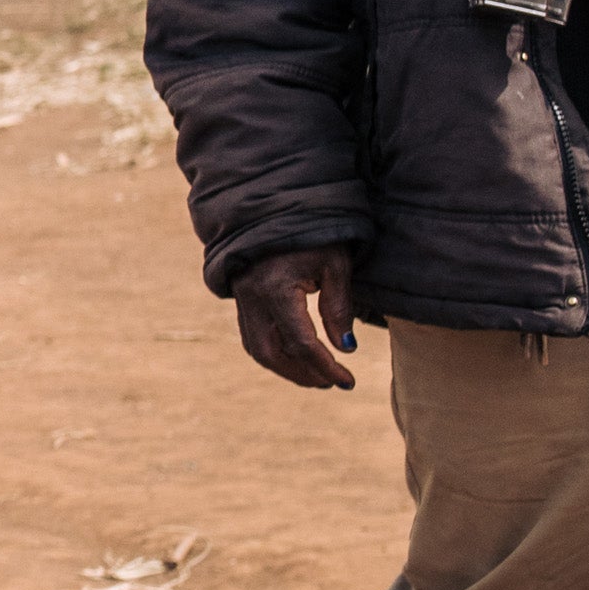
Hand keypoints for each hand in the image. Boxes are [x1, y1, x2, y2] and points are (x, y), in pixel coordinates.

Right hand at [233, 246, 358, 391]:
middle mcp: (252, 297)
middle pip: (271, 353)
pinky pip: (250, 334)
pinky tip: (294, 354)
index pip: (302, 342)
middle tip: (329, 383)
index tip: (349, 381)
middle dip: (301, 374)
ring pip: (256, 348)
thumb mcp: (335, 264)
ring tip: (315, 375)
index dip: (327, 367)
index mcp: (276, 288)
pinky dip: (272, 351)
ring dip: (285, 367)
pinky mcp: (240, 296)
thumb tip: (346, 348)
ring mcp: (241, 297)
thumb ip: (339, 307)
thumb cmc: (312, 232)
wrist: (273, 206)